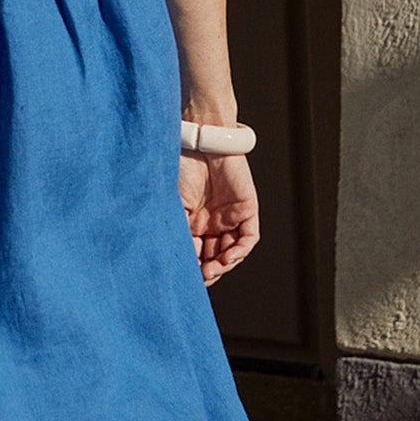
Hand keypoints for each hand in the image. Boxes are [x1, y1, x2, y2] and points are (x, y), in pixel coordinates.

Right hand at [179, 151, 258, 285]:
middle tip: (202, 277)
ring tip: (213, 270)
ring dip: (224, 264)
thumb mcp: (174, 205)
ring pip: (231, 251)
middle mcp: (211, 223)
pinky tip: (228, 257)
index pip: (195, 253)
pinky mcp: (247, 210)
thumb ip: (177, 231)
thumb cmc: (181, 168)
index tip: (186, 278)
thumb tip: (171, 260)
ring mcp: (230, 218)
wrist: (202, 143)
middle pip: (214, 257)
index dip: (193, 268)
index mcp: (192, 222)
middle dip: (208, 271)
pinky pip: (248, 238)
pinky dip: (239, 251)